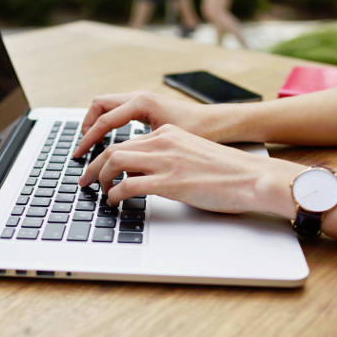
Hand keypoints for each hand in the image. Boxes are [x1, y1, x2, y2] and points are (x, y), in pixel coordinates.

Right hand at [73, 91, 215, 157]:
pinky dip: (109, 123)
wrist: (222, 123)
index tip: (79, 156)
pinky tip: (111, 141)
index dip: (88, 140)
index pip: (104, 120)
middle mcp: (141, 97)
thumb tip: (119, 170)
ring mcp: (144, 100)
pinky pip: (119, 111)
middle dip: (87, 126)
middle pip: (100, 105)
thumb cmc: (201, 132)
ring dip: (97, 123)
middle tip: (81, 147)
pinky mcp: (148, 107)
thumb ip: (141, 152)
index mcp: (142, 103)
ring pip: (108, 106)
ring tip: (91, 144)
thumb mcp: (168, 143)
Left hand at [79, 125, 300, 216]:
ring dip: (99, 178)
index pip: (127, 140)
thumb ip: (168, 159)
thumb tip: (146, 176)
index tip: (97, 167)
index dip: (106, 154)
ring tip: (97, 191)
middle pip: (113, 148)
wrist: (252, 177)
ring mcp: (165, 161)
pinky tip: (114, 202)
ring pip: (115, 161)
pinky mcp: (169, 182)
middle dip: (93, 165)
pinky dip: (114, 194)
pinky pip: (128, 185)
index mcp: (168, 133)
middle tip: (84, 180)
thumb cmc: (228, 172)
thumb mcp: (192, 154)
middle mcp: (163, 142)